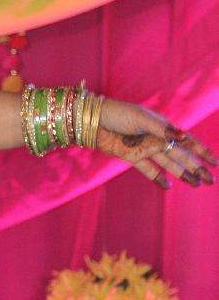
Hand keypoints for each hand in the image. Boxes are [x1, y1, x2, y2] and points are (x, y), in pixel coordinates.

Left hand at [95, 97, 215, 190]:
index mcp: (163, 127)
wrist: (93, 120)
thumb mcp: (141, 118)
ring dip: (183, 174)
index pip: (187, 141)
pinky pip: (148, 169)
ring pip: (168, 164)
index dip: (202, 151)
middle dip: (197, 167)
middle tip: (211, 180)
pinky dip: (158, 177)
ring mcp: (144, 149)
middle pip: (181, 156)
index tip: (215, 162)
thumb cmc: (118, 114)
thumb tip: (184, 137)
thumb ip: (162, 129)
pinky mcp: (131, 157)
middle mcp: (157, 139)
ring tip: (196, 184)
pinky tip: (168, 186)